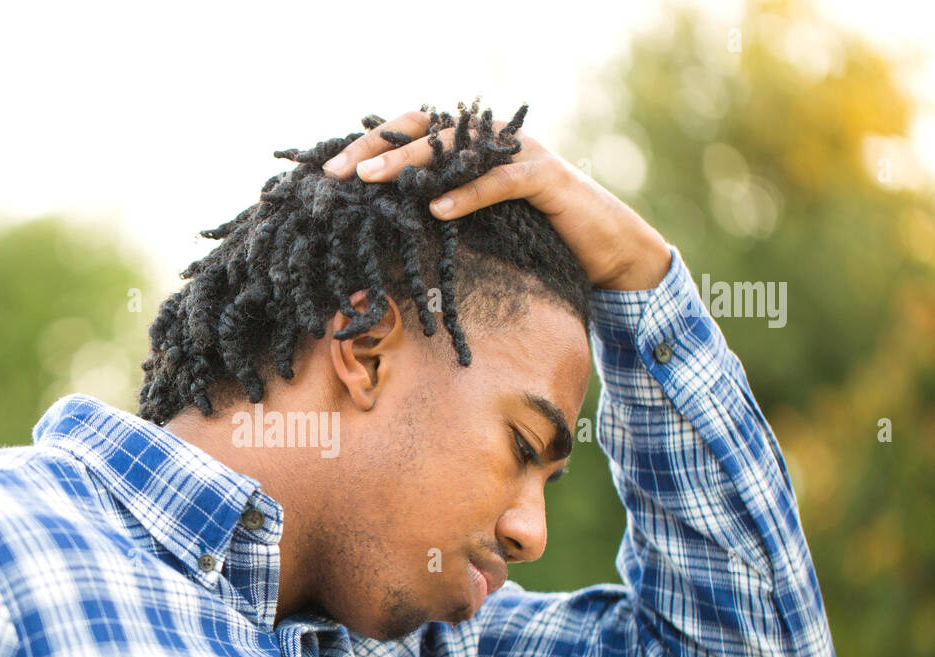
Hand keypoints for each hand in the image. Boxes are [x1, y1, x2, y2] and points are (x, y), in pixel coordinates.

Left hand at [322, 110, 672, 291]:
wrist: (605, 247)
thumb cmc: (535, 238)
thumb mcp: (477, 225)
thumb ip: (438, 212)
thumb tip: (384, 229)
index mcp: (469, 147)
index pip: (411, 132)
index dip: (371, 145)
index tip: (330, 172)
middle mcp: (490, 139)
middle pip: (425, 131)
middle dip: (379, 150)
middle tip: (341, 173)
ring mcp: (518, 153)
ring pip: (456, 150)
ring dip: (412, 164)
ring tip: (374, 181)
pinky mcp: (545, 179)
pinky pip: (500, 182)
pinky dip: (468, 195)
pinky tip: (436, 209)